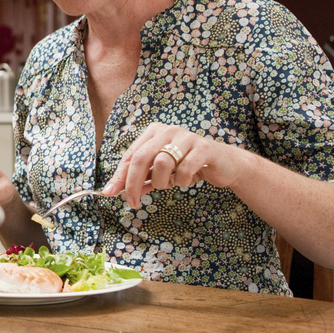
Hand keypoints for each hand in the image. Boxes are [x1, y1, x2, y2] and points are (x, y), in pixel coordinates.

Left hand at [102, 122, 243, 208]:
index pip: (130, 155)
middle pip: (141, 158)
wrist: (224, 165)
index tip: (109, 193)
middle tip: (133, 202)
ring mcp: (186, 136)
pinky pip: (185, 169)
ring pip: (162, 163)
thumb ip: (141, 180)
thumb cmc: (187, 166)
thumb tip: (116, 191)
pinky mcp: (204, 147)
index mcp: (153, 132)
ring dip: (163, 181)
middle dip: (134, 183)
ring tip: (171, 183)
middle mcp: (167, 130)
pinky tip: (186, 181)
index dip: (119, 175)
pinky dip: (182, 181)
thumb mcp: (161, 174)